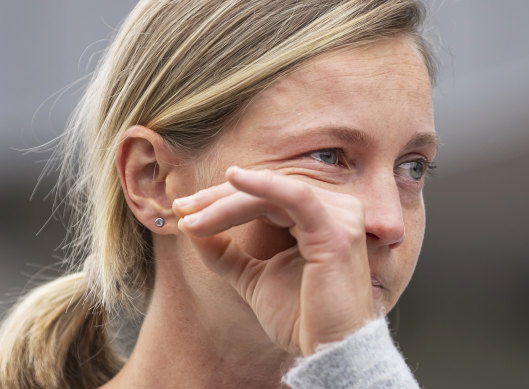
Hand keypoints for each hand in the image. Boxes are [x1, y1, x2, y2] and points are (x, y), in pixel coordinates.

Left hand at [173, 167, 373, 355]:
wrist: (328, 353)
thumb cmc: (301, 318)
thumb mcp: (253, 278)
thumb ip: (226, 253)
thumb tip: (191, 228)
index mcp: (320, 217)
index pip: (266, 196)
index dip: (223, 200)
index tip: (185, 211)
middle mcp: (334, 210)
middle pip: (268, 190)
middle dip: (219, 197)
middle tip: (182, 208)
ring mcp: (339, 217)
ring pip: (273, 194)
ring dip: (228, 201)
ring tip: (192, 214)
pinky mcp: (336, 231)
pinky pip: (296, 198)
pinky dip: (264, 186)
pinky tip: (234, 178)